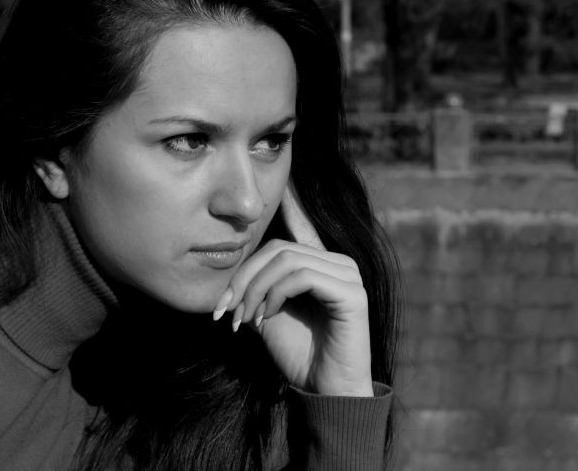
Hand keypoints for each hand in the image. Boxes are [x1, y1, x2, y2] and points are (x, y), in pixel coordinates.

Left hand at [213, 185, 373, 396]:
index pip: (296, 226)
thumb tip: (226, 271)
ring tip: (245, 319)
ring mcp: (348, 274)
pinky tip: (266, 318)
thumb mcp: (266, 314)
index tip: (275, 186)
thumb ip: (254, 287)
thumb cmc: (297, 353)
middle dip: (243, 277)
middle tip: (225, 310)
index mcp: (321, 262)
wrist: (322, 390)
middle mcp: (338, 261)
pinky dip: (275, 295)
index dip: (287, 202)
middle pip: (278, 247)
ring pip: (286, 259)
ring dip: (255, 289)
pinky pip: (302, 276)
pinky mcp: (352, 292)